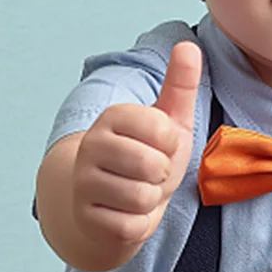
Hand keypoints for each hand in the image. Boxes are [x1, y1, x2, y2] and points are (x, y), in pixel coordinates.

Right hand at [70, 40, 202, 254]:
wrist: (112, 205)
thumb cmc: (146, 160)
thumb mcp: (169, 122)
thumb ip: (180, 85)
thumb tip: (188, 46)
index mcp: (113, 116)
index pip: (163, 130)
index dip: (171, 144)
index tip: (159, 146)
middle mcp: (91, 145)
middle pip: (152, 166)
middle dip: (161, 176)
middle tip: (149, 174)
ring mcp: (83, 182)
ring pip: (142, 197)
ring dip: (150, 201)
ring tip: (138, 192)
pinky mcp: (85, 217)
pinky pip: (131, 225)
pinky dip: (139, 224)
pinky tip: (127, 213)